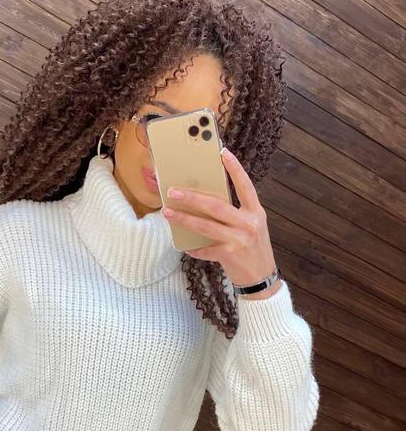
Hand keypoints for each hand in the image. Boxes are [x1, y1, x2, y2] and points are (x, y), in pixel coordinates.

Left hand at [161, 147, 281, 299]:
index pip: (245, 186)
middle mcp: (249, 223)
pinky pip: (205, 249)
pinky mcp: (230, 255)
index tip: (222, 152)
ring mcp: (239, 239)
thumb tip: (205, 202)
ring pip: (206, 225)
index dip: (235, 169)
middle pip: (216, 205)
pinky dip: (194, 248)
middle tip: (173, 191)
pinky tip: (185, 246)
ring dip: (184, 219)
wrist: (262, 279)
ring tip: (168, 212)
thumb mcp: (251, 227)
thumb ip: (235, 214)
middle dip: (192, 197)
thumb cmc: (252, 249)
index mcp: (255, 212)